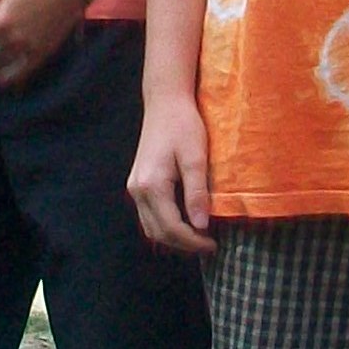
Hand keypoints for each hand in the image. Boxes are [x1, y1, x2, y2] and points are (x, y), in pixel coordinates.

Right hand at [127, 92, 216, 255]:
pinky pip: (149, 215)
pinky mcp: (137, 183)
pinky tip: (185, 223)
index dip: (192, 241)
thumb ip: (196, 192)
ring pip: (150, 227)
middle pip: (157, 232)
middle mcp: (137, 190)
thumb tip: (201, 226)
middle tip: (209, 245)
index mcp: (151, 185)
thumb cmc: (184, 125)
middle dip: (183, 244)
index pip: (171, 227)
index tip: (214, 245)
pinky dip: (165, 226)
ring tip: (198, 238)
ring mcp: (134, 187)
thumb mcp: (196, 158)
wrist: (165, 103)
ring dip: (173, 237)